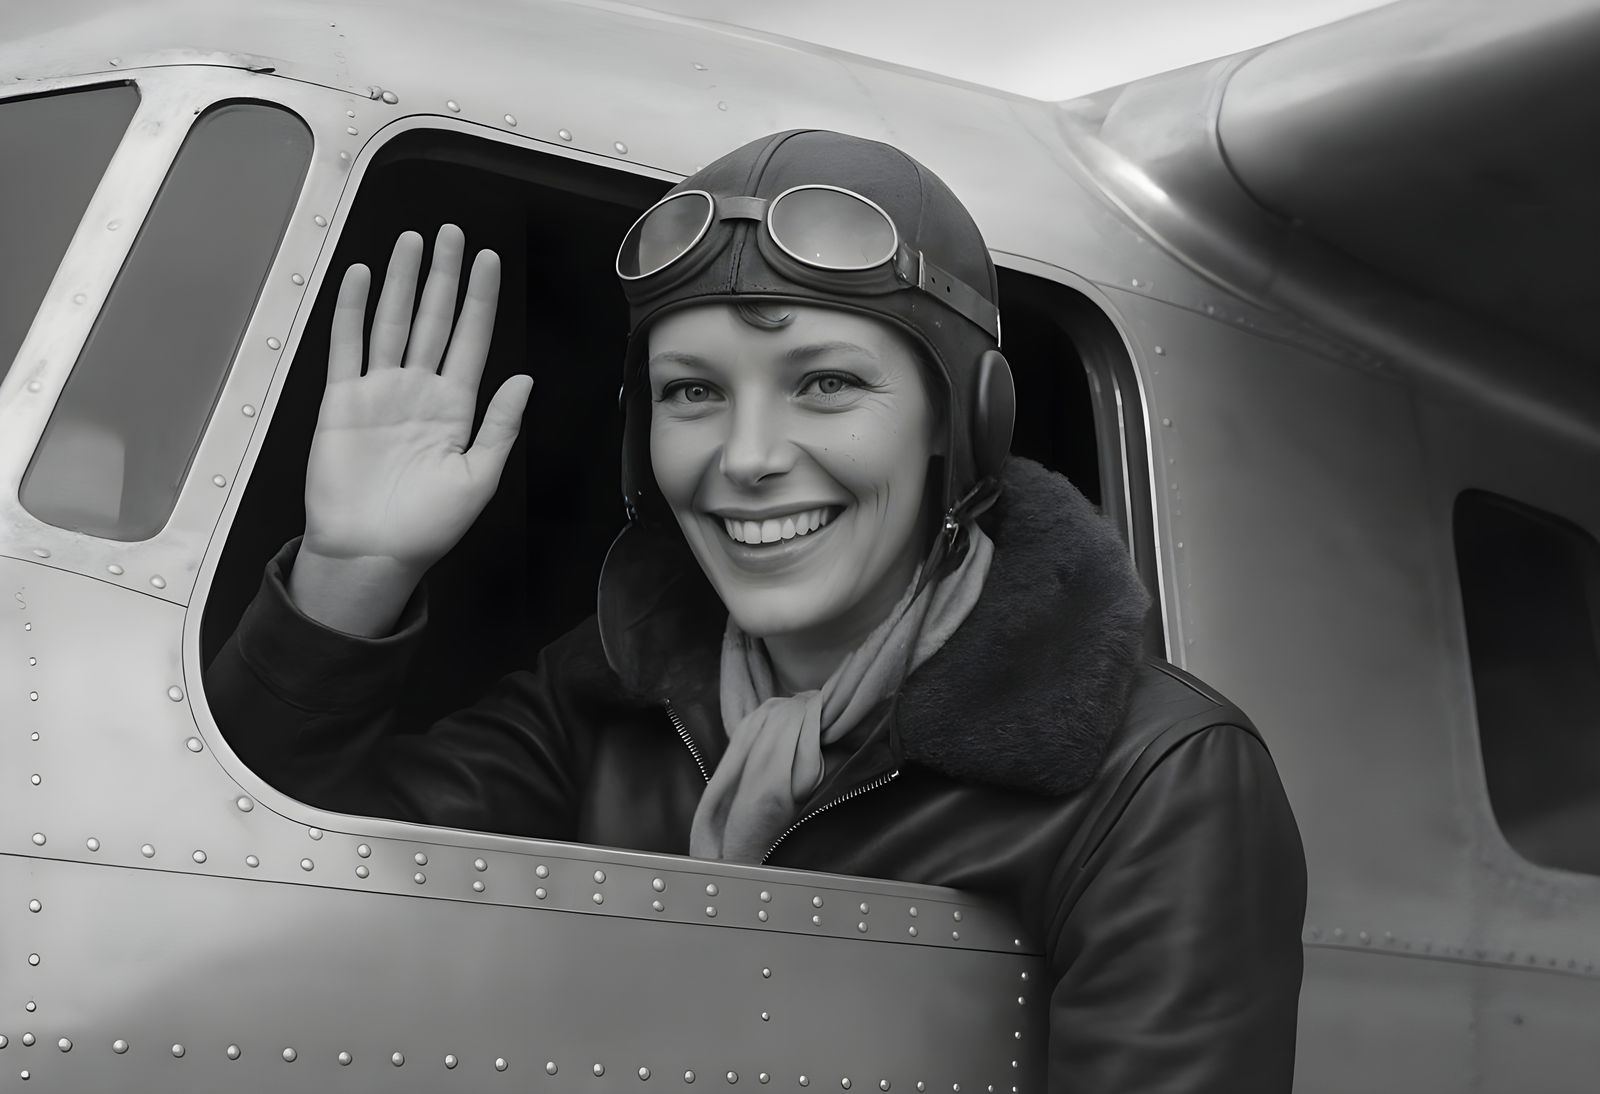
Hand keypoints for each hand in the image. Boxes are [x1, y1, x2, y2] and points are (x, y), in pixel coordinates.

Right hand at [301, 224, 531, 574]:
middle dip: (443, 276)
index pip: (472, 340)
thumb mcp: (479, 478)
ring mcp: (380, 392)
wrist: (372, 553)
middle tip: (450, 234)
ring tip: (411, 242)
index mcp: (456, 408)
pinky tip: (360, 278)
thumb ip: (501, 426)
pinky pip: (348, 347)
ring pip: (392, 322)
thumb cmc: (426, 527)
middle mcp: (419, 391)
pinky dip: (352, 311)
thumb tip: (524, 380)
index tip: (488, 261)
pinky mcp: (342, 402)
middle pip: (434, 319)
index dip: (481, 300)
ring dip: (401, 281)